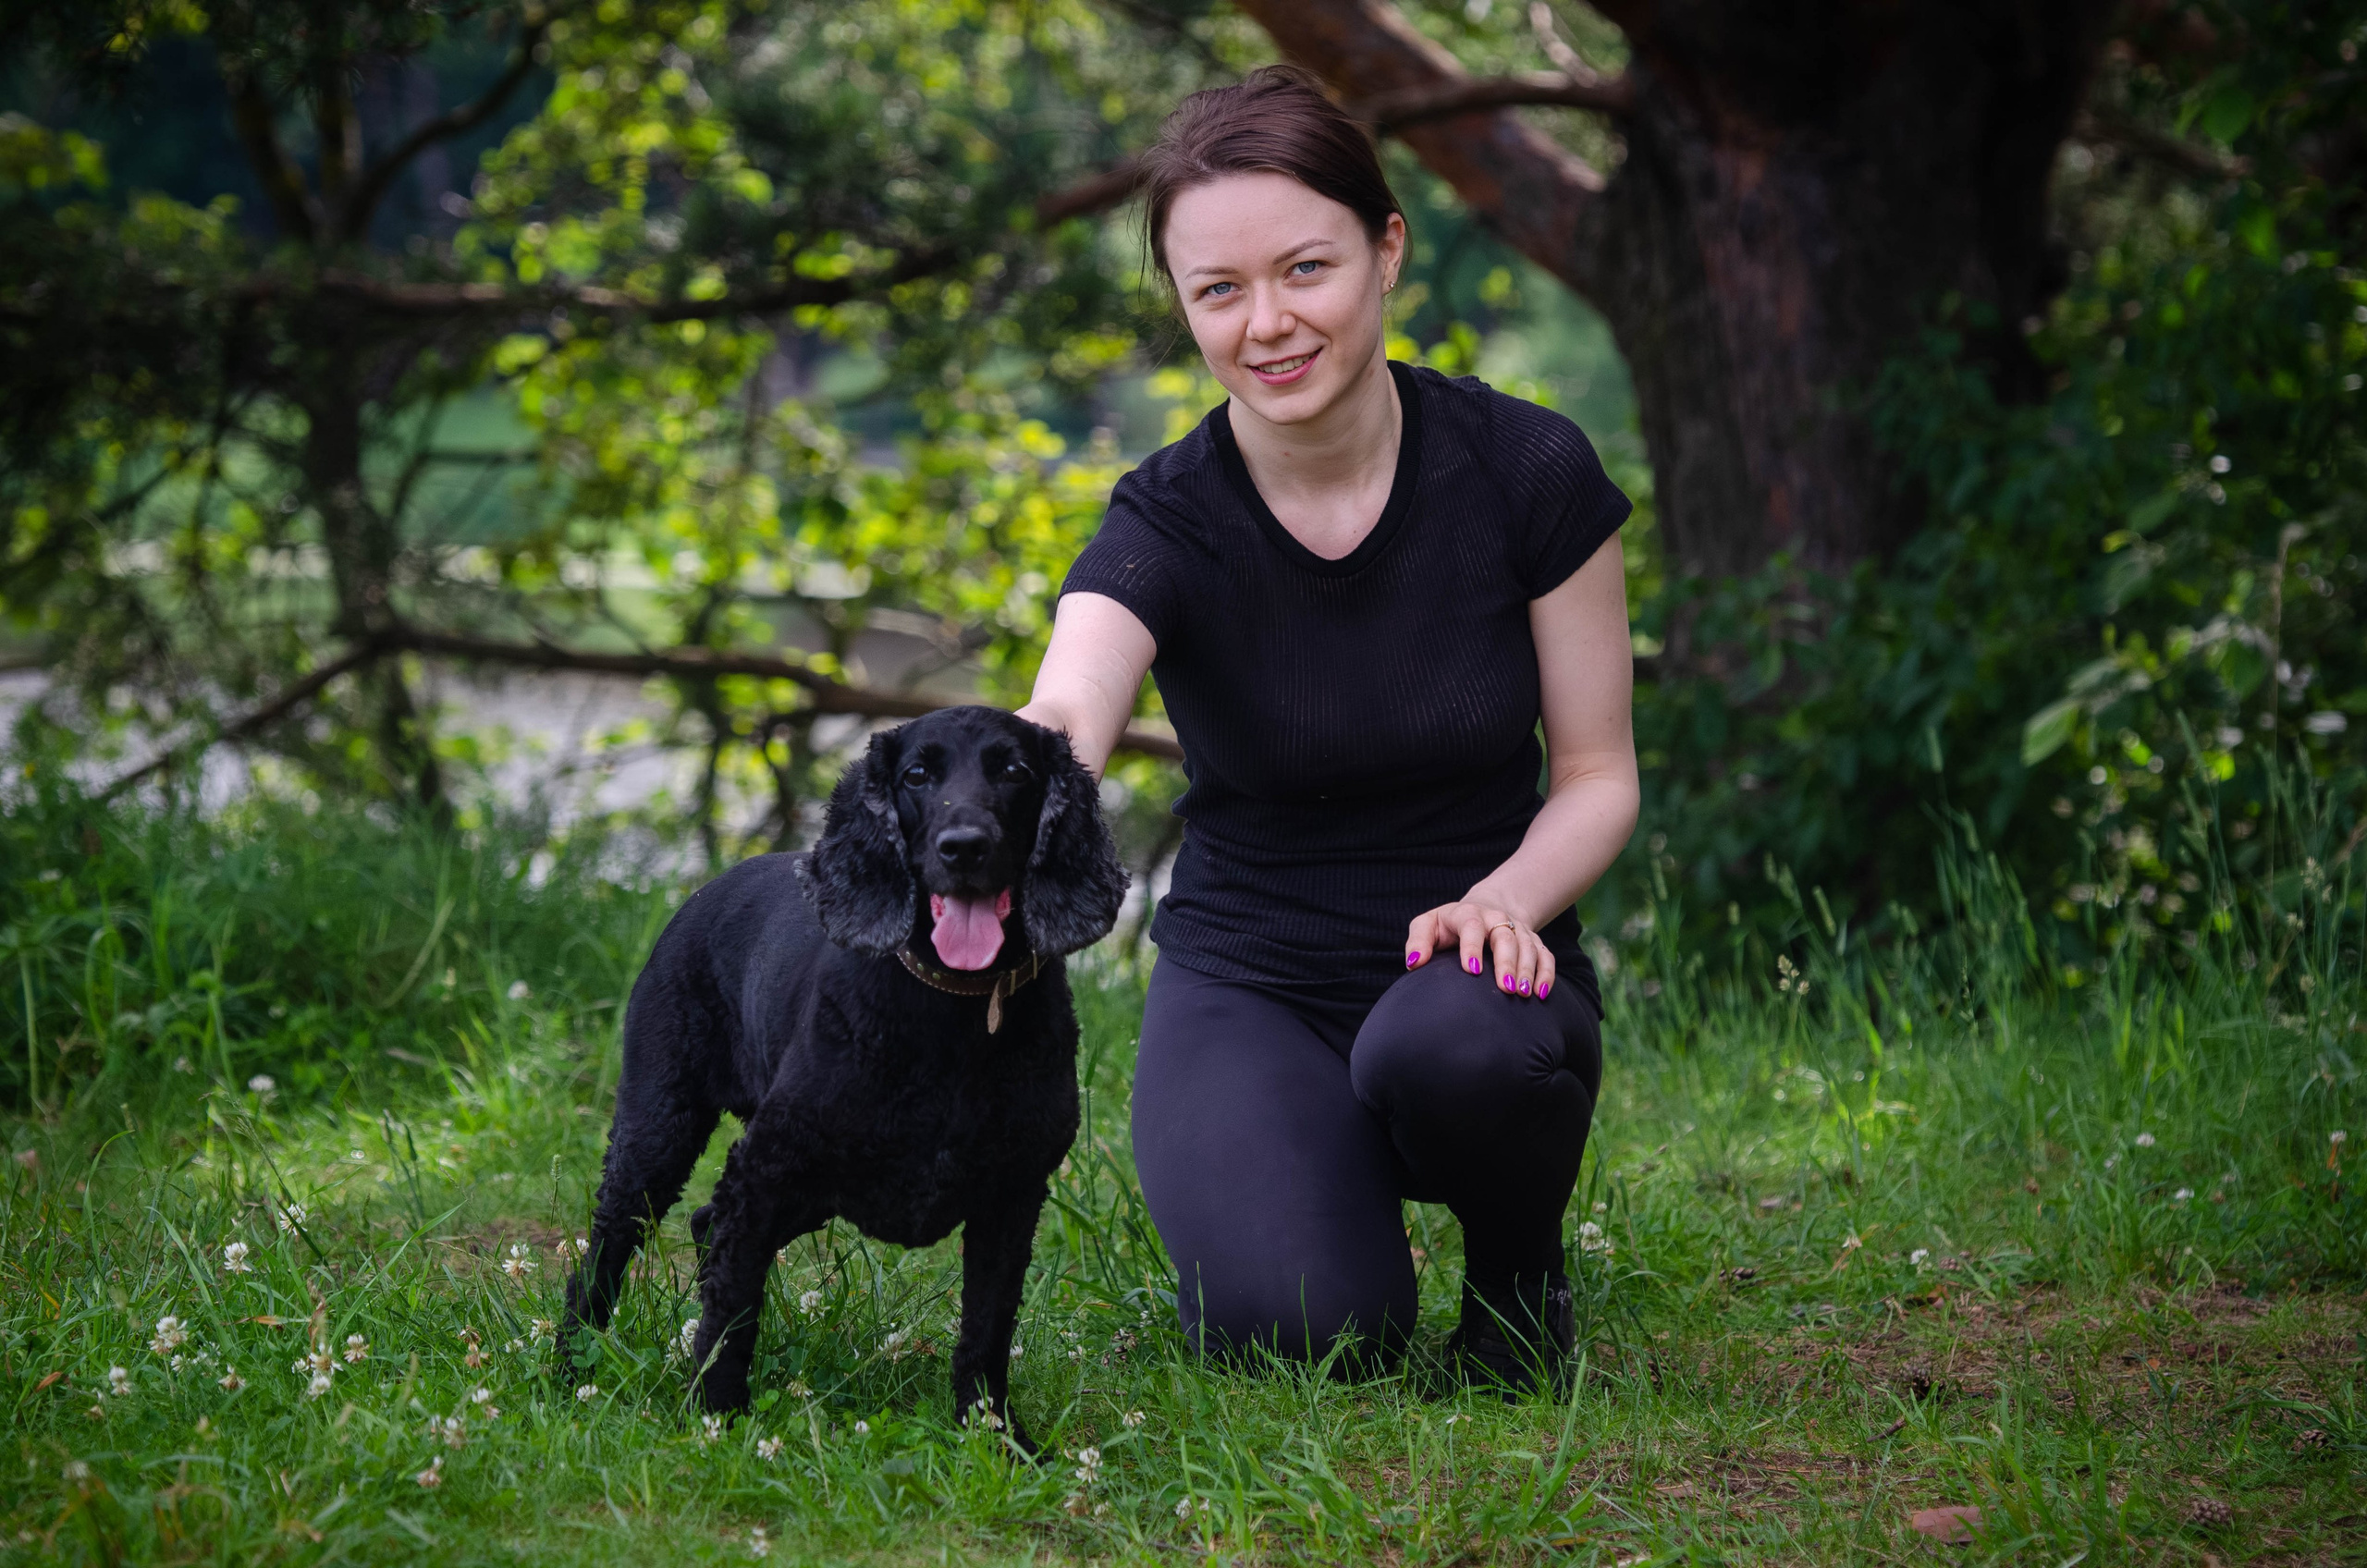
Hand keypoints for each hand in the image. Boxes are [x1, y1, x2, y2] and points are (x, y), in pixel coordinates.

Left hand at [1404, 901, 1554, 999]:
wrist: (1484, 909)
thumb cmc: (1449, 926)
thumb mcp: (1428, 925)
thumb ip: (1418, 941)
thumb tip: (1414, 963)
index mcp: (1467, 913)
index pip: (1471, 926)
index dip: (1472, 947)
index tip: (1471, 970)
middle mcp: (1495, 918)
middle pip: (1505, 936)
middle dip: (1507, 962)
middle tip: (1505, 988)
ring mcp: (1517, 929)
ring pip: (1528, 946)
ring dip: (1527, 970)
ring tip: (1523, 994)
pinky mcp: (1532, 941)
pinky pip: (1545, 955)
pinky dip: (1546, 973)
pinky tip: (1542, 993)